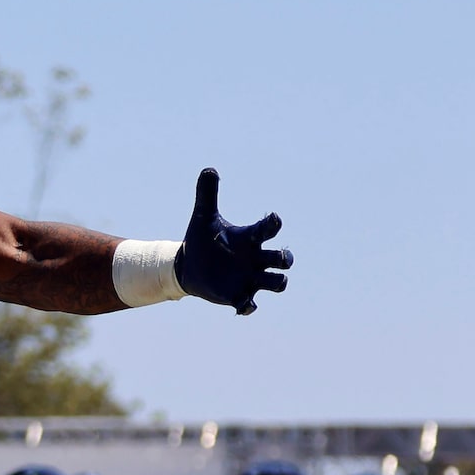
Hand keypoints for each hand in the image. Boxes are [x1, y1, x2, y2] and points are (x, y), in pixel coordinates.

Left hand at [173, 168, 290, 315]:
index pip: (267, 229)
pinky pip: (249, 304)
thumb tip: (209, 169)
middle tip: (280, 258)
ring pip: (277, 283)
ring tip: (271, 280)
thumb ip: (207, 194)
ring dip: (277, 282)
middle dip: (284, 258)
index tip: (273, 219)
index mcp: (249, 238)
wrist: (190, 266)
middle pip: (282, 260)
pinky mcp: (237, 295)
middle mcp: (255, 259)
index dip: (273, 224)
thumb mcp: (203, 216)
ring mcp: (249, 279)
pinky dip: (248, 305)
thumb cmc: (202, 240)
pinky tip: (243, 304)